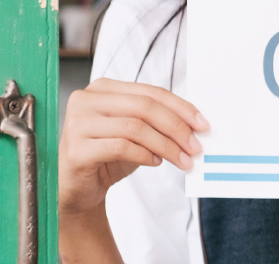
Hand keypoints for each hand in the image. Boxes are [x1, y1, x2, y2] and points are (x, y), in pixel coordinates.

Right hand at [58, 78, 208, 216]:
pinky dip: (145, 155)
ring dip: (166, 145)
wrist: (77, 189)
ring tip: (182, 159)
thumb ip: (156, 121)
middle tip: (196, 146)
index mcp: (103, 88)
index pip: (150, 92)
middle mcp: (86, 100)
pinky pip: (121, 147)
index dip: (181, 107)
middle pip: (144, 107)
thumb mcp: (135, 133)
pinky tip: (155, 162)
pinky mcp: (75, 149)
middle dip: (177, 127)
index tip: (202, 124)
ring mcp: (77, 123)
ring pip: (135, 127)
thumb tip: (195, 124)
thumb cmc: (108, 157)